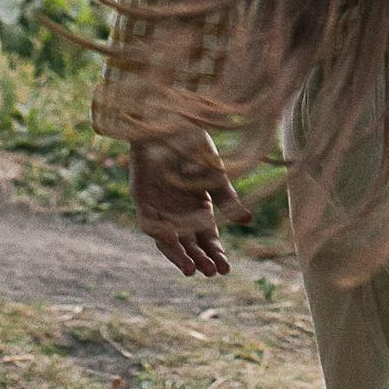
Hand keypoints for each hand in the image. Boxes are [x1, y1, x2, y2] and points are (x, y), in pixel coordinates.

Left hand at [129, 140, 239, 276]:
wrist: (170, 115)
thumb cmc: (194, 141)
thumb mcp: (215, 173)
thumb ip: (226, 198)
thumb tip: (247, 221)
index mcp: (198, 207)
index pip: (207, 238)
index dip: (215, 254)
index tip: (226, 269)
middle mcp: (178, 211)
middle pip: (188, 243)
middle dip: (200, 258)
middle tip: (212, 273)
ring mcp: (159, 205)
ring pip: (167, 239)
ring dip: (178, 254)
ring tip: (191, 269)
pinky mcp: (141, 195)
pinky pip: (148, 221)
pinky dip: (159, 231)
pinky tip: (171, 239)